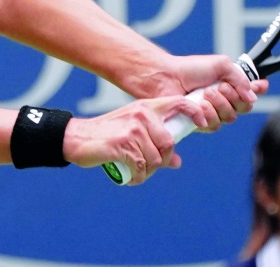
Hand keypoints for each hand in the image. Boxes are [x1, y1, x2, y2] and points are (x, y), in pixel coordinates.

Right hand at [62, 95, 211, 184]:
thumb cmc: (107, 135)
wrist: (77, 138)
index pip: (179, 102)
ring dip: (147, 172)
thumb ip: (155, 143)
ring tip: (136, 172)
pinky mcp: (124, 143)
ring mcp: (133, 128)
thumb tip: (177, 162)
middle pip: (169, 144)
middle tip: (148, 167)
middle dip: (162, 161)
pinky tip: (130, 177)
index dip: (194, 112)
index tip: (202, 123)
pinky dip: (137, 177)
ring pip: (155, 159)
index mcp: (147, 107)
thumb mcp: (133, 132)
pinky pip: (140, 167)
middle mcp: (142, 114)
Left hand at [147, 54, 268, 132]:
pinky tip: (199, 106)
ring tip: (205, 94)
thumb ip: (240, 78)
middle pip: (243, 108)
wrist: (167, 78)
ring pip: (229, 118)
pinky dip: (207, 114)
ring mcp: (212, 113)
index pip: (250, 92)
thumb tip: (253, 96)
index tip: (261, 85)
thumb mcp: (220, 65)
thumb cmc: (190, 69)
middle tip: (219, 87)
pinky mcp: (199, 123)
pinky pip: (213, 125)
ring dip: (219, 105)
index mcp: (229, 85)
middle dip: (232, 97)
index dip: (257, 90)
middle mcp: (223, 100)